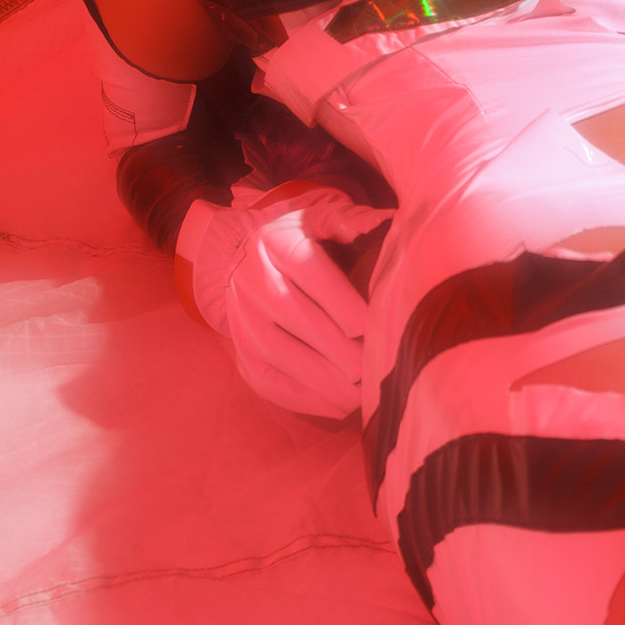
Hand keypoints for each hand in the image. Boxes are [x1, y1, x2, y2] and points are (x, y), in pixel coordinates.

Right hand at [176, 183, 392, 417]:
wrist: (243, 256)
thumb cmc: (302, 238)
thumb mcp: (321, 218)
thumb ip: (350, 221)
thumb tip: (384, 222)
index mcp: (275, 242)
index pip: (308, 272)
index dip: (340, 302)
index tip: (371, 328)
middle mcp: (251, 279)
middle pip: (291, 316)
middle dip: (333, 347)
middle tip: (370, 370)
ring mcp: (240, 318)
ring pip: (275, 352)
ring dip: (318, 378)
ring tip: (359, 396)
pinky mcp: (239, 348)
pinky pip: (265, 379)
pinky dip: (301, 398)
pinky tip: (337, 407)